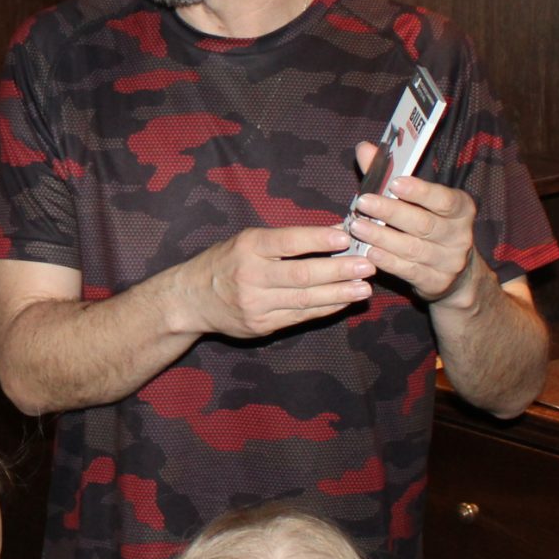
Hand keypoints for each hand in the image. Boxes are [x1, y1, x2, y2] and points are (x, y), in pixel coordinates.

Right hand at [177, 224, 376, 339]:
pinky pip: (299, 317)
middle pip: (302, 274)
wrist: (190, 299)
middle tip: (368, 265)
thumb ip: (287, 239)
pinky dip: (324, 309)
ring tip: (364, 287)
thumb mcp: (248, 240)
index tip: (346, 236)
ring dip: (339, 293)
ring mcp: (255, 304)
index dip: (319, 239)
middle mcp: (250, 276)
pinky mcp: (260, 326)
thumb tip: (335, 232)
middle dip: (339, 270)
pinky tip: (343, 301)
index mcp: (247, 247)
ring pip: (304, 300)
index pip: (288, 242)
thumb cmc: (225, 262)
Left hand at [347, 140, 483, 307]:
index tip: (395, 182)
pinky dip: (386, 260)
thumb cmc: (428, 224)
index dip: (420, 191)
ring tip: (356, 227)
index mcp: (461, 209)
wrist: (455, 273)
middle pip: (423, 223)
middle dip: (390, 212)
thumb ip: (389, 174)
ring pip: (412, 248)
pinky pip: (408, 270)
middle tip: (362, 202)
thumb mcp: (416, 200)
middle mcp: (460, 235)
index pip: (444, 198)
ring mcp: (450, 262)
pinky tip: (368, 251)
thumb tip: (364, 148)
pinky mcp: (436, 283)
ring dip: (381, 237)